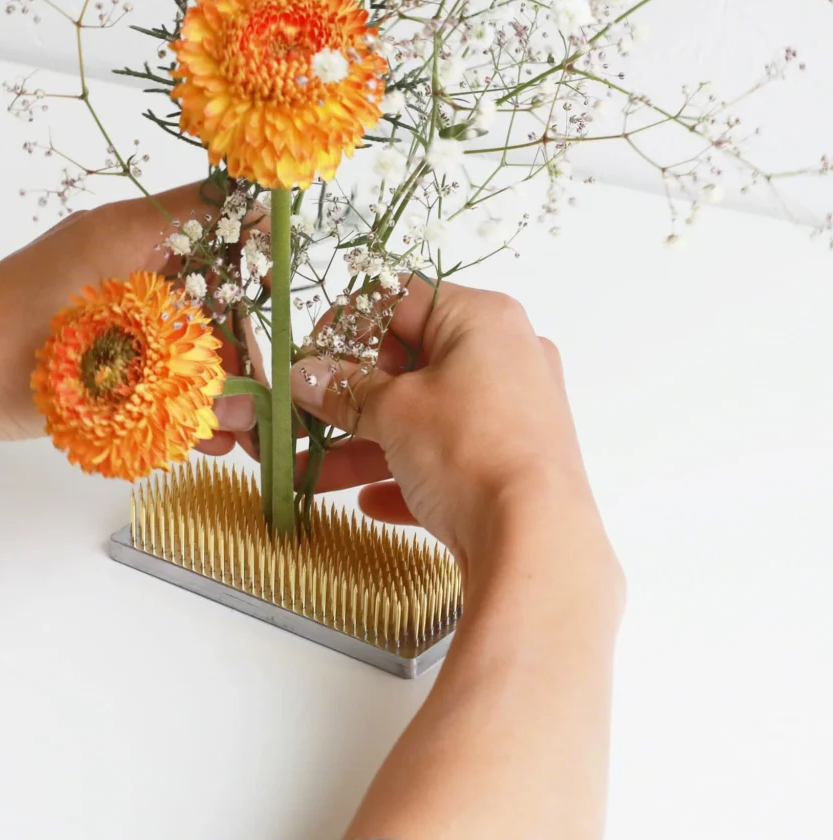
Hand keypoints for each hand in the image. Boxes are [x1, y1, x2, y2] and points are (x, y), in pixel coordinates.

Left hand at [0, 181, 257, 454]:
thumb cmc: (3, 356)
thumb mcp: (111, 361)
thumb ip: (190, 377)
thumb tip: (252, 408)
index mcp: (127, 233)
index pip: (219, 212)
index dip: (261, 246)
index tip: (290, 299)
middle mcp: (120, 252)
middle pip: (208, 283)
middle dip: (240, 345)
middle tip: (263, 404)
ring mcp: (103, 291)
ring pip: (180, 323)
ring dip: (208, 376)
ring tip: (232, 435)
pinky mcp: (87, 329)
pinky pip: (147, 347)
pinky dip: (172, 384)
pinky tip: (197, 435)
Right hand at [291, 279, 592, 571]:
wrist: (537, 543)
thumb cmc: (469, 451)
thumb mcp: (393, 412)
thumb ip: (343, 389)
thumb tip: (303, 375)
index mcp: (481, 320)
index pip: (400, 298)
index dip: (346, 324)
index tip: (309, 356)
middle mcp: (504, 356)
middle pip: (408, 363)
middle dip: (347, 397)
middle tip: (304, 416)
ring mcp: (513, 411)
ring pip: (422, 417)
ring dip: (363, 445)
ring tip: (310, 473)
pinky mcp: (512, 461)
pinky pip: (448, 457)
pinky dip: (406, 475)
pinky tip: (371, 502)